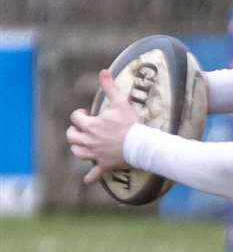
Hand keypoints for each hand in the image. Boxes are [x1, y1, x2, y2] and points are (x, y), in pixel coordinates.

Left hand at [66, 70, 138, 184]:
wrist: (141, 144)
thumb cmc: (130, 124)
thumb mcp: (120, 102)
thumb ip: (109, 87)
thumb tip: (104, 71)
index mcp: (90, 125)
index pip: (75, 118)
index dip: (79, 115)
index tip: (86, 113)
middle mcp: (89, 140)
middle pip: (72, 136)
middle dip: (74, 131)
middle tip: (82, 129)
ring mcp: (96, 154)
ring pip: (77, 152)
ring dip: (77, 148)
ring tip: (82, 145)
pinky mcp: (104, 164)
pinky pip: (94, 174)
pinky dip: (90, 177)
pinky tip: (87, 180)